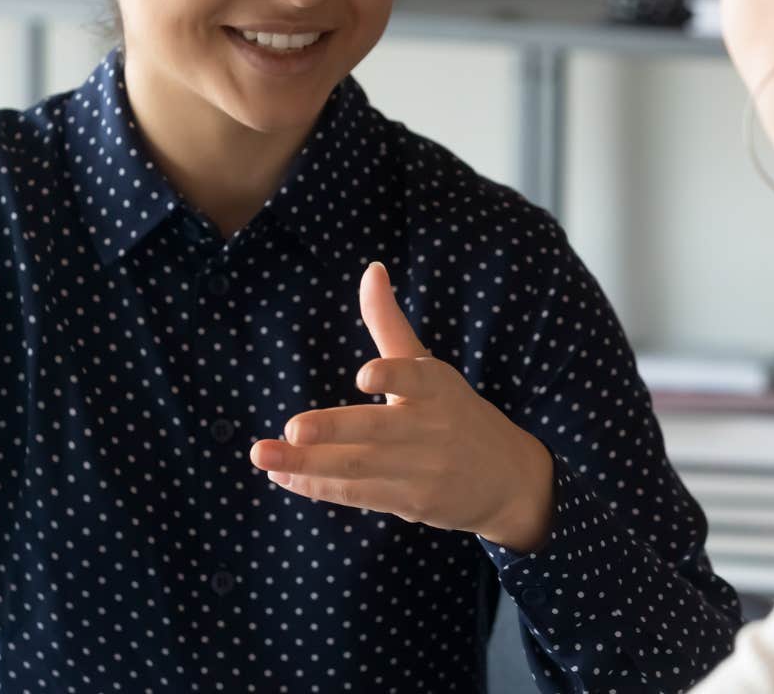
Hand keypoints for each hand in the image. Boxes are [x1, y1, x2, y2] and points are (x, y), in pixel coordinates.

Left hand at [248, 261, 555, 552]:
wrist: (510, 481)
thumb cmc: (455, 413)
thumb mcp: (430, 368)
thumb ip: (390, 323)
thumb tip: (371, 269)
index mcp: (436, 386)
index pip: (416, 377)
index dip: (392, 376)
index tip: (364, 375)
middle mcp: (430, 428)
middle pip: (377, 430)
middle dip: (333, 430)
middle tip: (292, 429)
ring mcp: (422, 470)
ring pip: (359, 467)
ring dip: (307, 465)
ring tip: (263, 455)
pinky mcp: (413, 503)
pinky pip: (359, 494)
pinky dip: (318, 487)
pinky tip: (283, 477)